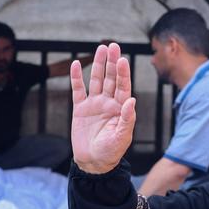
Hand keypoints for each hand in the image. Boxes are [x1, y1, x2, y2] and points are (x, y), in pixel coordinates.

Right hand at [70, 43, 135, 173]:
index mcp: (121, 109)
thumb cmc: (111, 152)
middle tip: (113, 46)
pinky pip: (78, 90)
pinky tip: (77, 64)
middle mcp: (109, 103)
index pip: (123, 87)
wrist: (93, 162)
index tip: (123, 60)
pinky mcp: (80, 109)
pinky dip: (77, 77)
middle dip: (112, 63)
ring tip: (101, 49)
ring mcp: (94, 104)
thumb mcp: (122, 137)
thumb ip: (127, 118)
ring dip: (98, 65)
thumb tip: (131, 100)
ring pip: (97, 80)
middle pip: (111, 79)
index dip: (123, 73)